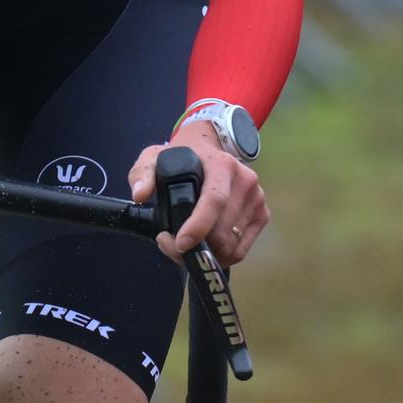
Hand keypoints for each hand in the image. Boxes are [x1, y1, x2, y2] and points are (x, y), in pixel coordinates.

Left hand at [127, 121, 267, 267]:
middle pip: (222, 232)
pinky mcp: (262, 214)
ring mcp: (257, 199)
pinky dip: (222, 256)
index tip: (179, 244)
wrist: (211, 147)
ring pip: (231, 246)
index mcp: (222, 166)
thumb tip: (140, 194)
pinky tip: (205, 245)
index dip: (197, 227)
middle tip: (172, 244)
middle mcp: (246, 182)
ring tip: (186, 245)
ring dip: (207, 254)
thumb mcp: (155, 157)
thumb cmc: (183, 156)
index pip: (214, 201)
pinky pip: (241, 249)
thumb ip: (142, 173)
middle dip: (195, 248)